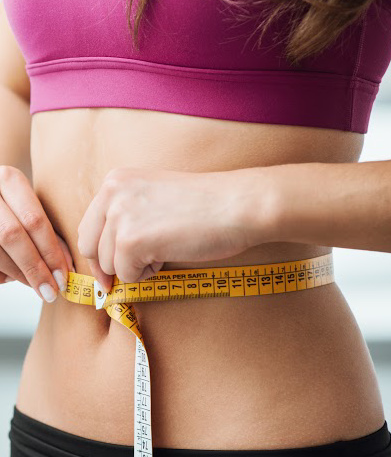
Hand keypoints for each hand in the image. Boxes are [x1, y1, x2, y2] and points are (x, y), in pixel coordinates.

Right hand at [0, 166, 74, 300]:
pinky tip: (11, 277)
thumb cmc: (12, 210)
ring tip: (35, 285)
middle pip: (13, 236)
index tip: (64, 278)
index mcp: (9, 180)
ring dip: (18, 274)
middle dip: (35, 268)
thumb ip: (48, 235)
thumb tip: (67, 268)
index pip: (34, 220)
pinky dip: (2, 274)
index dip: (51, 253)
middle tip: (51, 291)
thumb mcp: (29, 212)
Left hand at [77, 166, 271, 291]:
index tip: (108, 271)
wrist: (236, 205)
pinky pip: (127, 276)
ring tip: (165, 251)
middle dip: (108, 267)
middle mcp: (111, 194)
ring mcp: (119, 217)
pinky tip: (169, 256)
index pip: (88, 226)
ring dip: (135, 268)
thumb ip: (127, 215)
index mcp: (115, 181)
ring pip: (109, 265)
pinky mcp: (131, 241)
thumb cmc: (206, 205)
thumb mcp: (154, 196)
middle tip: (131, 275)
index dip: (98, 252)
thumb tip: (107, 256)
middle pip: (89, 247)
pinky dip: (147, 275)